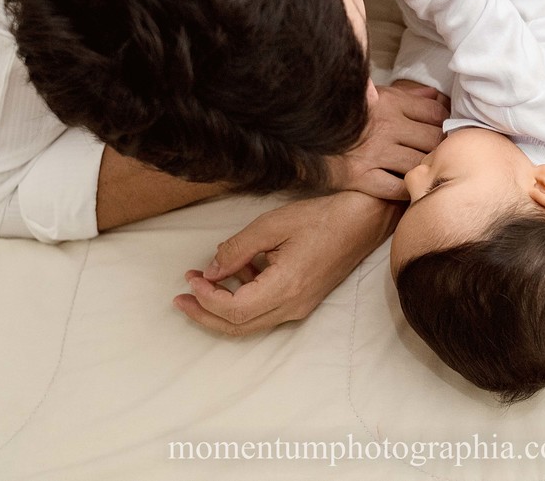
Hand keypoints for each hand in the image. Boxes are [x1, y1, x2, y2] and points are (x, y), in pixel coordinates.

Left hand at [173, 191, 398, 335]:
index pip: (234, 310)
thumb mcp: (273, 224)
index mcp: (286, 287)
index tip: (191, 278)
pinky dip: (242, 301)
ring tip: (200, 284)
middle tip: (180, 297)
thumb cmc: (322, 217)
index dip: (206, 299)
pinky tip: (235, 274)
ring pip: (250, 323)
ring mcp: (300, 307)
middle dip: (204, 314)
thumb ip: (238, 249)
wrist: (363, 221)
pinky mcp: (303, 301)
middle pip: (238, 327)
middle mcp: (293, 306)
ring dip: (220, 309)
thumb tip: (211, 271)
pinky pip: (265, 311)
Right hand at [329, 81, 447, 199]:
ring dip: (425, 169)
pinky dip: (406, 190)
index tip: (446, 129)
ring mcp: (373, 153)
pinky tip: (408, 188)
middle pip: (433, 139)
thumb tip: (434, 96)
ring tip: (425, 171)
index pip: (434, 112)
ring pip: (418, 164)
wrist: (300, 128)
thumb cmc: (341, 112)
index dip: (446, 121)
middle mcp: (385, 127)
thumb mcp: (372, 94)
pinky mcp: (360, 177)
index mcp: (388, 103)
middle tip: (441, 155)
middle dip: (440, 147)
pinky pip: (396, 188)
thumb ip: (404, 96)